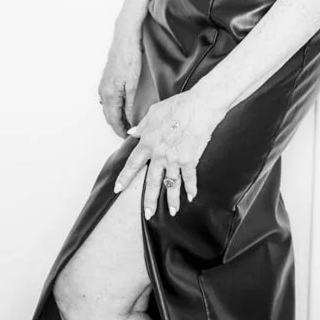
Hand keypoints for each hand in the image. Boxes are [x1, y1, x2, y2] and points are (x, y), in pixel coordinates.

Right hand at [97, 27, 142, 138]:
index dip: (120, 131)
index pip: (113, 120)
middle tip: (130, 134)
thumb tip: (130, 119)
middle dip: (118, 127)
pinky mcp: (108, 80)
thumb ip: (130, 103)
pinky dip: (115, 108)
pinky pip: (110, 100)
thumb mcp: (133, 83)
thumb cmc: (130, 57)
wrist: (125, 37)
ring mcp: (104, 86)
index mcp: (110, 94)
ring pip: (109, 108)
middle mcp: (104, 91)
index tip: (128, 138)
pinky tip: (124, 109)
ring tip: (129, 125)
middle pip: (109, 116)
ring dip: (117, 118)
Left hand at [113, 88, 225, 219]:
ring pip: (171, 184)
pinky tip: (191, 196)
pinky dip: (191, 188)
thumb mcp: (154, 111)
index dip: (125, 178)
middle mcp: (160, 155)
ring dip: (172, 199)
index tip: (118, 189)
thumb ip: (142, 125)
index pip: (133, 164)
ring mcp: (175, 159)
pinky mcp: (191, 159)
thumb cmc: (179, 105)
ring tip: (173, 212)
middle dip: (149, 200)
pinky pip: (190, 177)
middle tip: (148, 214)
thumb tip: (132, 133)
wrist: (201, 106)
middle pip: (152, 182)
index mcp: (148, 143)